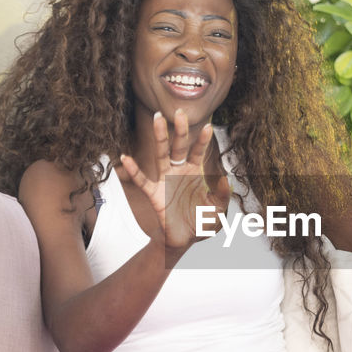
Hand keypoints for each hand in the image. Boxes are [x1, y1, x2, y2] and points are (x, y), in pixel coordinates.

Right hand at [119, 109, 231, 251]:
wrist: (184, 239)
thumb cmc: (201, 221)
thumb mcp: (218, 210)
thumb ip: (223, 196)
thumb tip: (226, 180)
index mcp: (195, 172)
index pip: (198, 151)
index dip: (202, 140)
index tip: (209, 127)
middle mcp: (179, 171)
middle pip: (178, 146)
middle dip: (179, 130)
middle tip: (179, 111)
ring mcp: (165, 180)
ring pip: (161, 155)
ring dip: (159, 138)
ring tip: (157, 119)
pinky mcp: (154, 194)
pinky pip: (143, 181)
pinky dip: (134, 171)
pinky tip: (126, 158)